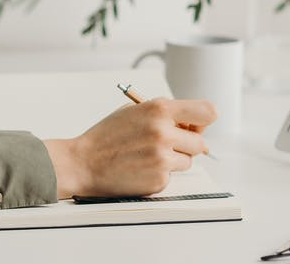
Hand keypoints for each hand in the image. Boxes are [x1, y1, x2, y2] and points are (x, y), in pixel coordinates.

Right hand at [44, 98, 216, 198]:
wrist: (83, 163)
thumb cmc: (108, 136)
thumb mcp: (134, 111)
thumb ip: (165, 113)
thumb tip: (193, 126)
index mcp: (159, 109)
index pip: (207, 112)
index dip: (203, 121)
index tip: (194, 125)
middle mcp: (164, 133)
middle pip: (200, 142)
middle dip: (186, 144)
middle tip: (165, 144)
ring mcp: (162, 158)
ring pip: (188, 161)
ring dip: (174, 160)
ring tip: (147, 155)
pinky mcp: (159, 180)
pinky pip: (172, 176)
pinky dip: (160, 173)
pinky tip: (140, 168)